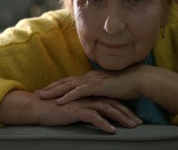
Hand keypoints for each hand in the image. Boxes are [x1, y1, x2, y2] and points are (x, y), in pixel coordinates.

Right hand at [0, 90, 141, 133]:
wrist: (38, 106)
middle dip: (126, 113)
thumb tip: (94, 114)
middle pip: (111, 103)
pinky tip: (112, 131)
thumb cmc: (54, 108)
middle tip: (139, 123)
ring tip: (131, 127)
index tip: (133, 117)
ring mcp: (82, 102)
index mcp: (87, 95)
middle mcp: (87, 97)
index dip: (122, 108)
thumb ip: (83, 107)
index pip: (109, 100)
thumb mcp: (72, 107)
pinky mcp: (75, 109)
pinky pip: (93, 117)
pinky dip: (104, 124)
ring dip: (120, 118)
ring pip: (106, 108)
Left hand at [36, 64, 177, 115]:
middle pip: (65, 82)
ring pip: (68, 86)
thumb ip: (100, 90)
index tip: (46, 89)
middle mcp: (88, 77)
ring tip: (42, 96)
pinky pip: (79, 92)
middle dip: (50, 87)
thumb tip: (95, 94)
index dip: (57, 85)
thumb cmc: (127, 84)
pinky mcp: (97, 87)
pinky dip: (68, 96)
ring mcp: (92, 81)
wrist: (140, 79)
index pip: (70, 81)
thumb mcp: (110, 87)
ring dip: (54, 91)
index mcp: (91, 77)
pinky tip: (59, 101)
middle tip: (37, 93)